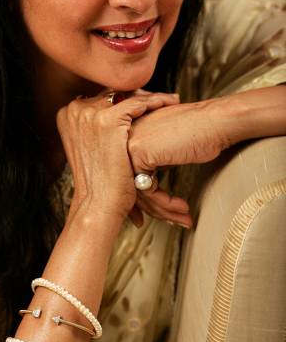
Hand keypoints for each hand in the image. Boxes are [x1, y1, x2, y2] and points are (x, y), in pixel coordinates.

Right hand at [56, 89, 179, 222]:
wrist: (98, 204)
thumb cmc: (99, 182)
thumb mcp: (89, 148)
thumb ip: (94, 128)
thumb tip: (110, 117)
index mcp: (66, 114)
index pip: (101, 97)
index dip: (124, 98)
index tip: (144, 102)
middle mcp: (74, 109)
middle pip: (114, 93)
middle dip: (139, 96)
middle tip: (161, 100)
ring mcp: (89, 113)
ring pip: (128, 95)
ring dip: (152, 96)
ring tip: (170, 101)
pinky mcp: (107, 119)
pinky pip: (138, 102)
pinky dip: (156, 102)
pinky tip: (170, 104)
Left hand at [128, 98, 226, 227]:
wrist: (216, 121)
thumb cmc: (200, 133)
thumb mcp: (167, 147)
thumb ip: (152, 161)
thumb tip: (145, 191)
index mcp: (129, 134)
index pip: (127, 175)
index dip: (144, 198)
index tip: (159, 213)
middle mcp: (124, 137)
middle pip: (129, 184)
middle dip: (154, 208)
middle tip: (173, 220)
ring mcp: (129, 143)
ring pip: (137, 190)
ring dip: (163, 209)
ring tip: (183, 217)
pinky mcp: (139, 152)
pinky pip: (147, 190)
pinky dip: (165, 203)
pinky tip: (182, 207)